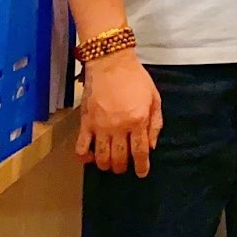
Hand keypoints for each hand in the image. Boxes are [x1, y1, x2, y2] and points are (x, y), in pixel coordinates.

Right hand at [76, 49, 162, 176]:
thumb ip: (155, 123)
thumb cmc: (136, 79)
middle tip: (124, 167)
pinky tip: (89, 158)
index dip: (141, 166)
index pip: (140, 152)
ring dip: (106, 165)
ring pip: (101, 157)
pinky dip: (84, 157)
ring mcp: (100, 126)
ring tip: (110, 164)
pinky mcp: (85, 123)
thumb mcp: (154, 98)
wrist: (111, 63)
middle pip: (120, 158)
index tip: (142, 173)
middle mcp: (119, 127)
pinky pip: (81, 147)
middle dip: (123, 167)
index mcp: (138, 120)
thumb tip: (151, 145)